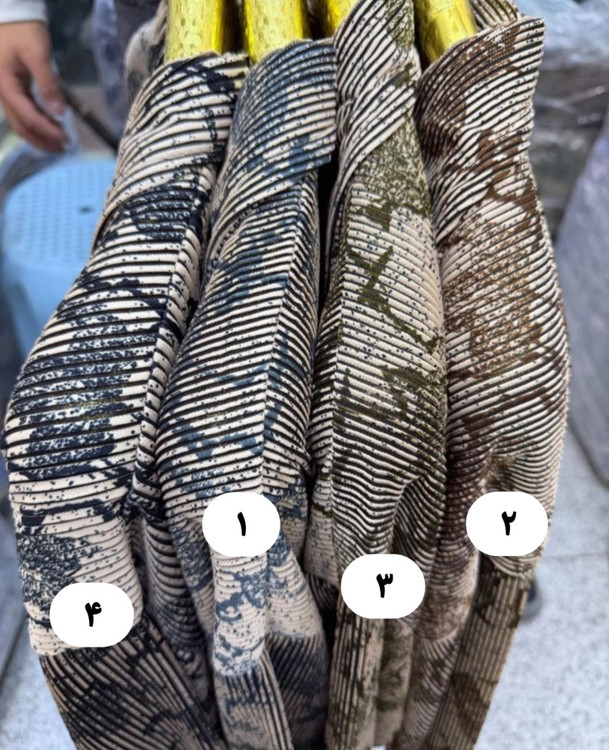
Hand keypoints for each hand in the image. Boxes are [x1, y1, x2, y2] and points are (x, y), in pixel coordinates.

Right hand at [0, 21, 65, 151]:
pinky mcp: (14, 92)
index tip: (65, 138)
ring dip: (40, 136)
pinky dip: (37, 125)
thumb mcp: (37, 54)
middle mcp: (3, 94)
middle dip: (42, 140)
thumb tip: (59, 112)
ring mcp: (7, 94)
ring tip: (60, 143)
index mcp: (5, 86)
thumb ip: (48, 84)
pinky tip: (51, 129)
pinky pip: (23, 115)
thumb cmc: (24, 32)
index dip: (46, 130)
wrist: (12, 16)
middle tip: (64, 148)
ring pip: (21, 123)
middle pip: (21, 126)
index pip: (27, 116)